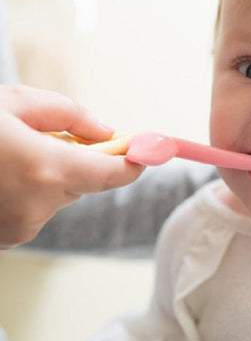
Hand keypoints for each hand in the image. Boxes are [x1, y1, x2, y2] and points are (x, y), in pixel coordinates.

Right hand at [0, 85, 144, 247]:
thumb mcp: (16, 102)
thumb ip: (72, 116)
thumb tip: (107, 131)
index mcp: (46, 170)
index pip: (112, 174)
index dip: (133, 162)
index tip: (147, 152)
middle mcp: (38, 208)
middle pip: (84, 184)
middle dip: (77, 161)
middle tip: (52, 138)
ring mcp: (20, 229)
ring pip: (59, 196)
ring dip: (50, 176)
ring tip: (11, 156)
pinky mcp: (6, 238)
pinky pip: (36, 210)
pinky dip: (30, 192)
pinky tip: (2, 176)